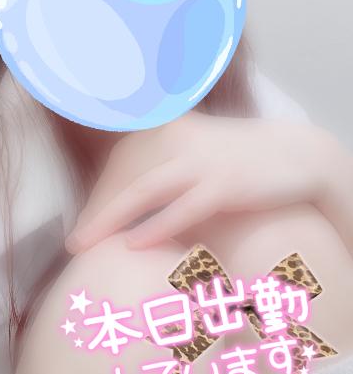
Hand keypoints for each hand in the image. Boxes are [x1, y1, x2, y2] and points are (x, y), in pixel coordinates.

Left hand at [66, 114, 350, 251]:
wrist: (299, 155)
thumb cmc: (242, 160)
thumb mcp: (197, 152)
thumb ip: (164, 168)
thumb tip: (129, 203)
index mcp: (169, 128)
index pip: (120, 163)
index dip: (99, 196)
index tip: (83, 226)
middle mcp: (179, 140)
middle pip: (123, 178)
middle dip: (97, 212)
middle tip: (74, 244)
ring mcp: (201, 161)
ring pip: (143, 192)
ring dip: (109, 219)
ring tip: (84, 245)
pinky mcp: (224, 184)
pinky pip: (183, 208)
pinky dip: (157, 226)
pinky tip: (133, 245)